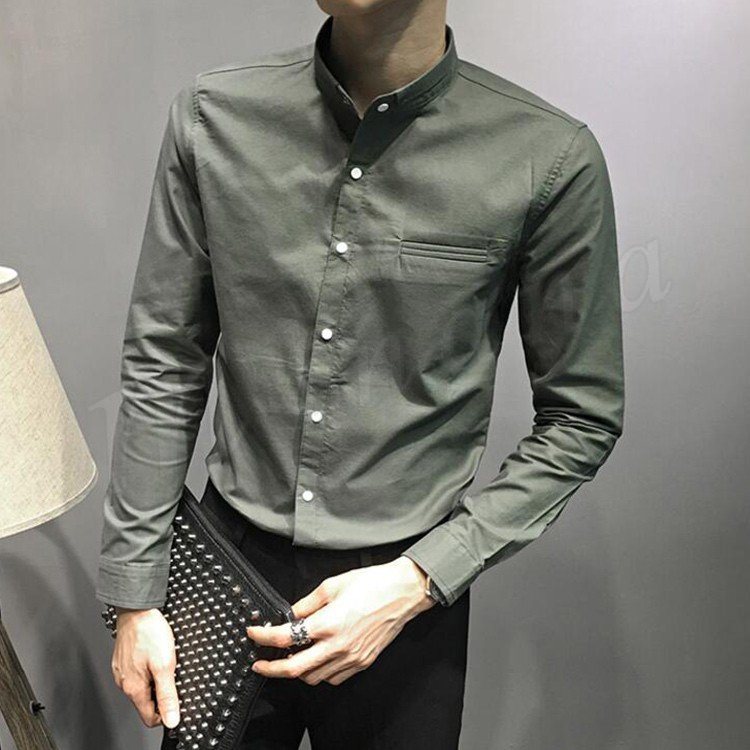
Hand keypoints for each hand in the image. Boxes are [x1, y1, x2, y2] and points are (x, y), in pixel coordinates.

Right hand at [110, 607, 179, 728]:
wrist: (137, 609)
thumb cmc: (150, 632)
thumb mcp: (166, 665)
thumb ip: (168, 694)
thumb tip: (171, 719)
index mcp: (133, 688)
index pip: (148, 718)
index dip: (165, 714)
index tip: (176, 703)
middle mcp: (124, 682)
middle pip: (145, 703)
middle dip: (161, 694)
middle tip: (172, 676)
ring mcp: (122, 671)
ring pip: (142, 687)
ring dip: (155, 681)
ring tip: (164, 662)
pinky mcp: (123, 660)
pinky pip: (137, 674)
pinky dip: (148, 669)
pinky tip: (155, 656)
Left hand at [246, 556, 434, 685]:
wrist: (403, 592)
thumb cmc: (373, 584)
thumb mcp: (333, 584)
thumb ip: (307, 603)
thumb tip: (290, 614)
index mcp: (328, 622)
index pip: (285, 637)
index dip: (263, 637)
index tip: (254, 634)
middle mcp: (338, 645)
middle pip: (294, 669)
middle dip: (271, 669)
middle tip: (260, 664)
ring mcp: (351, 657)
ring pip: (313, 677)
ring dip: (297, 671)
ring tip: (291, 658)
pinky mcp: (362, 662)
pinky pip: (334, 678)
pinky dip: (320, 673)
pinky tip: (318, 659)